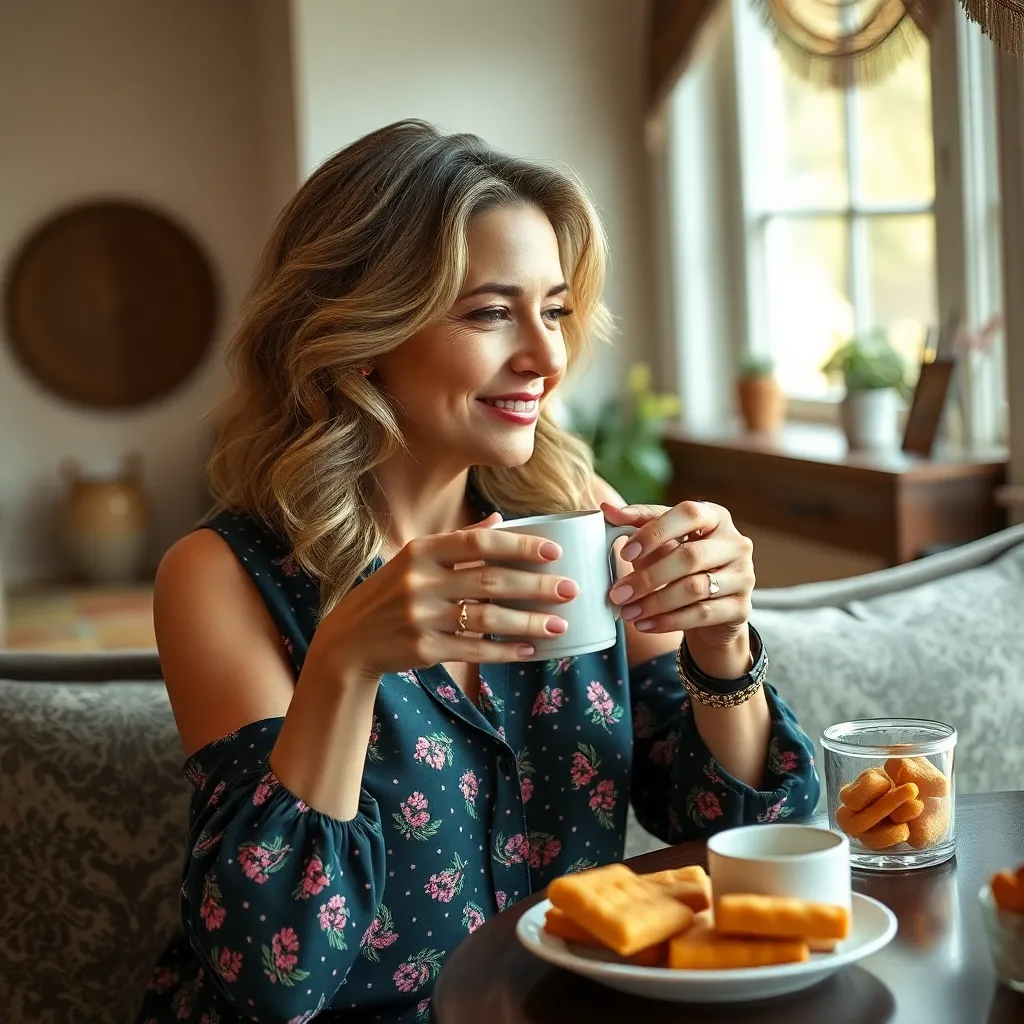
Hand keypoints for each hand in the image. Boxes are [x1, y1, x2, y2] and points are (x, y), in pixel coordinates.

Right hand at [313, 514, 578, 682]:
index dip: (519, 546)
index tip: (554, 552)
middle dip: (535, 585)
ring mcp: (420, 617)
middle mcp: (419, 580)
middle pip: (490, 580)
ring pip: (487, 618)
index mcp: (421, 550)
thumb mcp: (415, 559)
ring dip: (527, 622)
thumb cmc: (391, 594)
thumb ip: (457, 542)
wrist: (350, 640)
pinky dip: (504, 651)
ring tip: (559, 624)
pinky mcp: (423, 649)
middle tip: (570, 590)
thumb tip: (499, 520)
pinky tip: (529, 650)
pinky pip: (474, 650)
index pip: (479, 543)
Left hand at [602, 500, 753, 649]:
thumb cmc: (682, 565)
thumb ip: (638, 523)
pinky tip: (645, 624)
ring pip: (695, 589)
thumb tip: (607, 509)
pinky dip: (668, 621)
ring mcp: (743, 576)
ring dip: (654, 603)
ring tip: (627, 611)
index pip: (688, 513)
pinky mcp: (742, 608)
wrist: (713, 609)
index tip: (625, 552)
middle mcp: (735, 543)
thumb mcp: (662, 542)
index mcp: (715, 516)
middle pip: (690, 556)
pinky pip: (702, 614)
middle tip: (618, 593)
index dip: (655, 531)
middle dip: (648, 577)